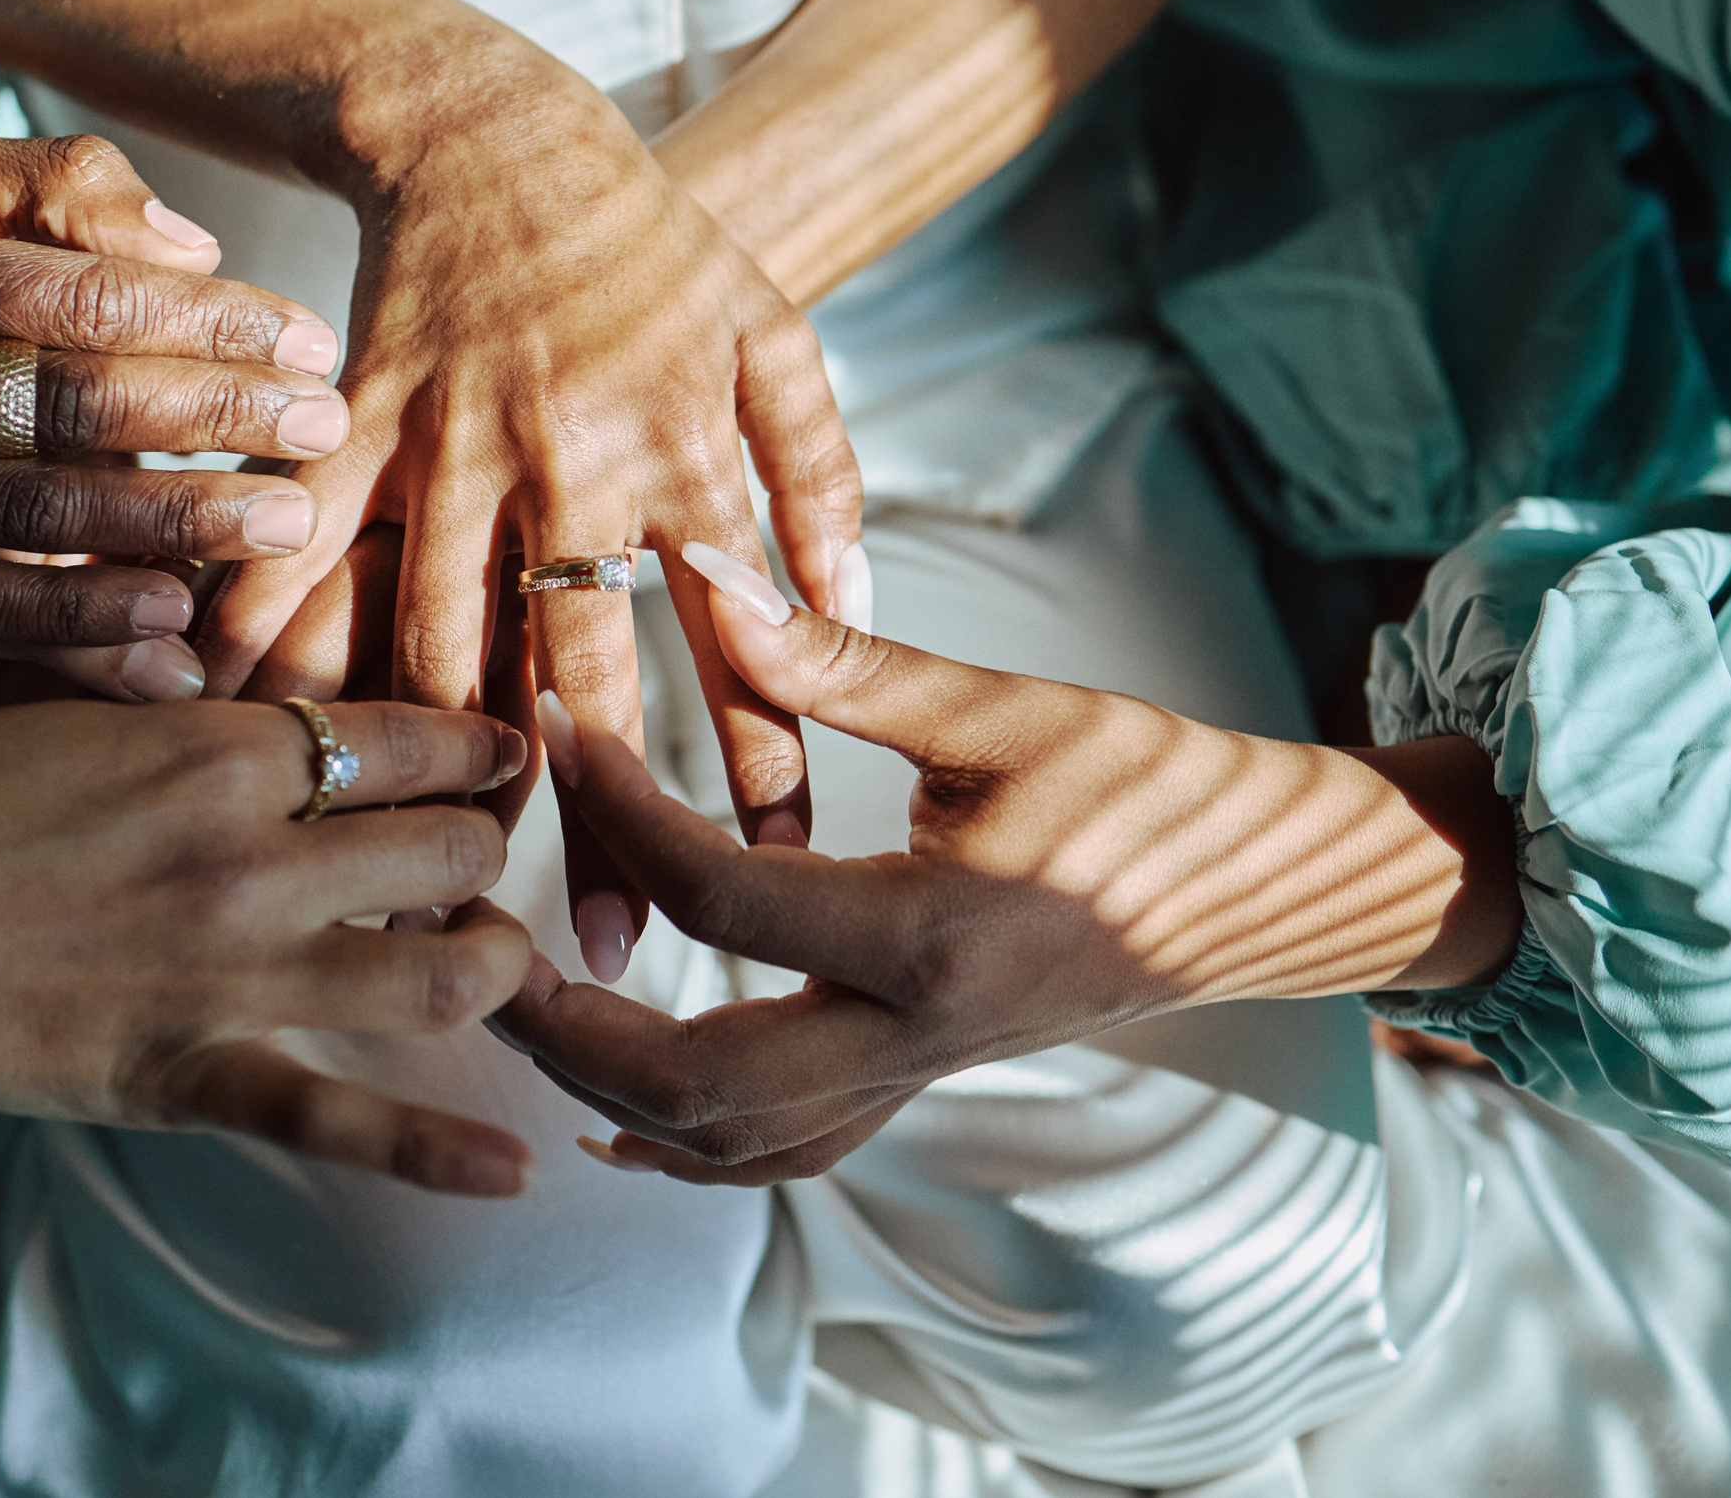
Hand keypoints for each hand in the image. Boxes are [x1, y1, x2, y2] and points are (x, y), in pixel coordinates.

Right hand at [0, 134, 349, 646]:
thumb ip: (61, 185)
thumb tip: (197, 249)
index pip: (76, 295)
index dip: (206, 324)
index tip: (311, 346)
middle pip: (62, 404)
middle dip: (212, 421)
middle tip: (325, 434)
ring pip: (27, 513)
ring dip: (172, 527)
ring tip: (287, 526)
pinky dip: (79, 622)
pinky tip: (177, 623)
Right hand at [0, 697, 538, 1248]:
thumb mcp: (53, 715)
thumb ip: (170, 716)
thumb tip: (241, 704)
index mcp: (219, 749)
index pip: (411, 740)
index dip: (475, 750)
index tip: (499, 757)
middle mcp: (252, 854)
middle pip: (449, 846)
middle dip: (485, 847)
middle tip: (482, 855)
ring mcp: (228, 973)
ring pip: (438, 971)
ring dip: (490, 962)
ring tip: (494, 957)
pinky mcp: (183, 1074)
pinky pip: (335, 1119)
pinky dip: (433, 1152)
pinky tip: (513, 1171)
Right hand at [199, 74, 865, 967]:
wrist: (490, 129)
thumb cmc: (649, 242)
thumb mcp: (773, 333)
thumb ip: (818, 469)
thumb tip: (849, 609)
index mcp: (676, 447)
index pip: (731, 637)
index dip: (756, 760)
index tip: (773, 869)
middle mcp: (561, 460)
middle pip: (575, 672)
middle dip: (596, 819)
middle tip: (600, 952)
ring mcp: (444, 446)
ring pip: (434, 639)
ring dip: (437, 772)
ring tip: (435, 893)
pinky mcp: (351, 429)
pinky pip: (304, 554)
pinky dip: (265, 646)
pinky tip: (240, 747)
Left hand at [497, 544, 1521, 1185]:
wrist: (1258, 890)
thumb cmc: (1148, 785)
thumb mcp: (1003, 710)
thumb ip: (843, 661)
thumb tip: (710, 574)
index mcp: (933, 935)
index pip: (720, 901)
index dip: (620, 810)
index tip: (558, 730)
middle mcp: (914, 1033)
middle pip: (690, 1079)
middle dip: (561, 1019)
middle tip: (472, 934)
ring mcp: (916, 1079)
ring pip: (728, 1145)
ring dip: (603, 1089)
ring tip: (512, 1009)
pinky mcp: (918, 1083)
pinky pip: (785, 1156)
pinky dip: (688, 1150)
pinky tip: (615, 1122)